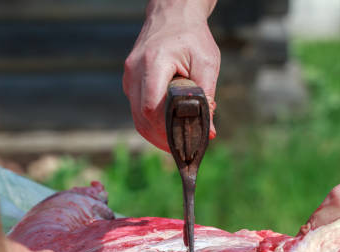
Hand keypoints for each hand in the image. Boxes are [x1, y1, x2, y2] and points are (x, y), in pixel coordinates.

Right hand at [123, 0, 219, 151]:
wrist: (171, 14)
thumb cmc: (192, 37)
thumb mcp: (207, 63)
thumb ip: (207, 98)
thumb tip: (210, 132)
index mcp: (154, 63)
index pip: (150, 107)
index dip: (164, 129)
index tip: (183, 141)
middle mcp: (135, 70)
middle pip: (141, 117)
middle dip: (160, 137)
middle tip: (181, 149)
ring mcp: (129, 76)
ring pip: (136, 117)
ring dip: (154, 133)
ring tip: (174, 144)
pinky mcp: (129, 81)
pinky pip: (136, 109)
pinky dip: (150, 123)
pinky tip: (166, 129)